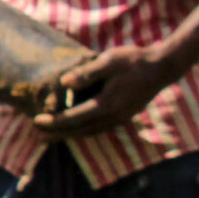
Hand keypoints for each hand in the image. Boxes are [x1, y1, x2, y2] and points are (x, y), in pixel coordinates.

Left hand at [34, 43, 178, 139]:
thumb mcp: (109, 61)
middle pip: (80, 130)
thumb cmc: (134, 61)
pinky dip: (85, 130)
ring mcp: (121, 118)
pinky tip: (76, 128)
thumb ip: (86, 73)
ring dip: (71, 135)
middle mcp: (114, 116)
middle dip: (58, 134)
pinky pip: (100, 128)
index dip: (54, 121)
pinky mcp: (125, 115)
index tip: (35, 121)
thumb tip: (63, 83)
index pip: (74, 118)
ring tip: (52, 136)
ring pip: (91, 132)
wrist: (163, 67)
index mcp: (107, 104)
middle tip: (38, 136)